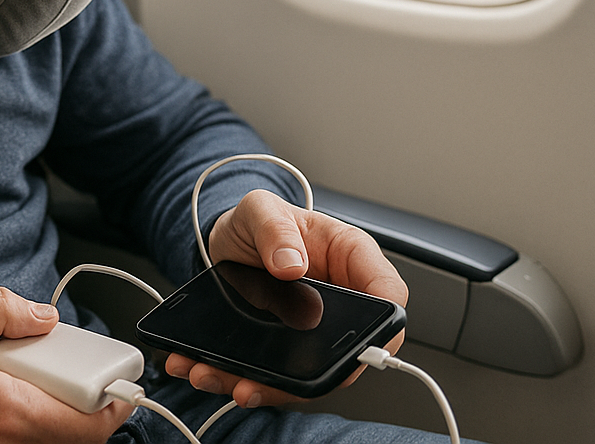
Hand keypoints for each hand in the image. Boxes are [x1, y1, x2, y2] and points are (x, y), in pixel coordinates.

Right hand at [0, 287, 133, 443]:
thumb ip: (0, 309)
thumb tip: (44, 316)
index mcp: (3, 409)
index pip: (85, 422)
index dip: (113, 403)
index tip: (120, 382)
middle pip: (75, 437)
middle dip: (86, 403)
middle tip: (75, 371)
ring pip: (50, 443)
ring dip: (58, 413)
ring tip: (35, 379)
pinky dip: (31, 422)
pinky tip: (12, 396)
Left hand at [164, 189, 408, 409]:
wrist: (226, 239)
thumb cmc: (258, 220)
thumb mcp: (260, 209)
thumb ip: (275, 228)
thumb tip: (291, 264)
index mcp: (350, 257)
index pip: (387, 293)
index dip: (385, 324)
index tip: (363, 344)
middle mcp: (340, 299)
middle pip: (350, 349)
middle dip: (317, 372)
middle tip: (283, 374)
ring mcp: (313, 328)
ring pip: (308, 370)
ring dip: (271, 385)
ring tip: (229, 381)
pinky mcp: (285, 346)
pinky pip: (274, 373)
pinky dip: (241, 378)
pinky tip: (207, 372)